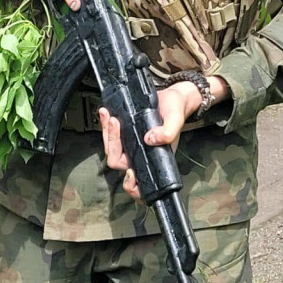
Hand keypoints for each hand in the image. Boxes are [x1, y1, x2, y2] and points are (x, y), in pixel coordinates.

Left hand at [100, 76, 229, 200]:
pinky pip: (111, 136)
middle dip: (113, 144)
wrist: (171, 98)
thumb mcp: (176, 120)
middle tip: (116, 125)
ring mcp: (132, 144)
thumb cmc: (176, 111)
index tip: (130, 171)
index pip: (140, 184)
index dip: (131, 183)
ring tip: (109, 117)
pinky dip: (106, 125)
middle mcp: (141, 154)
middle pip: (118, 162)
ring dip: (107, 133)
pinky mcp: (125, 133)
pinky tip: (107, 114)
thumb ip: (168, 132)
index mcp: (154, 159)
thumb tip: (151, 139)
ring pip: (111, 149)